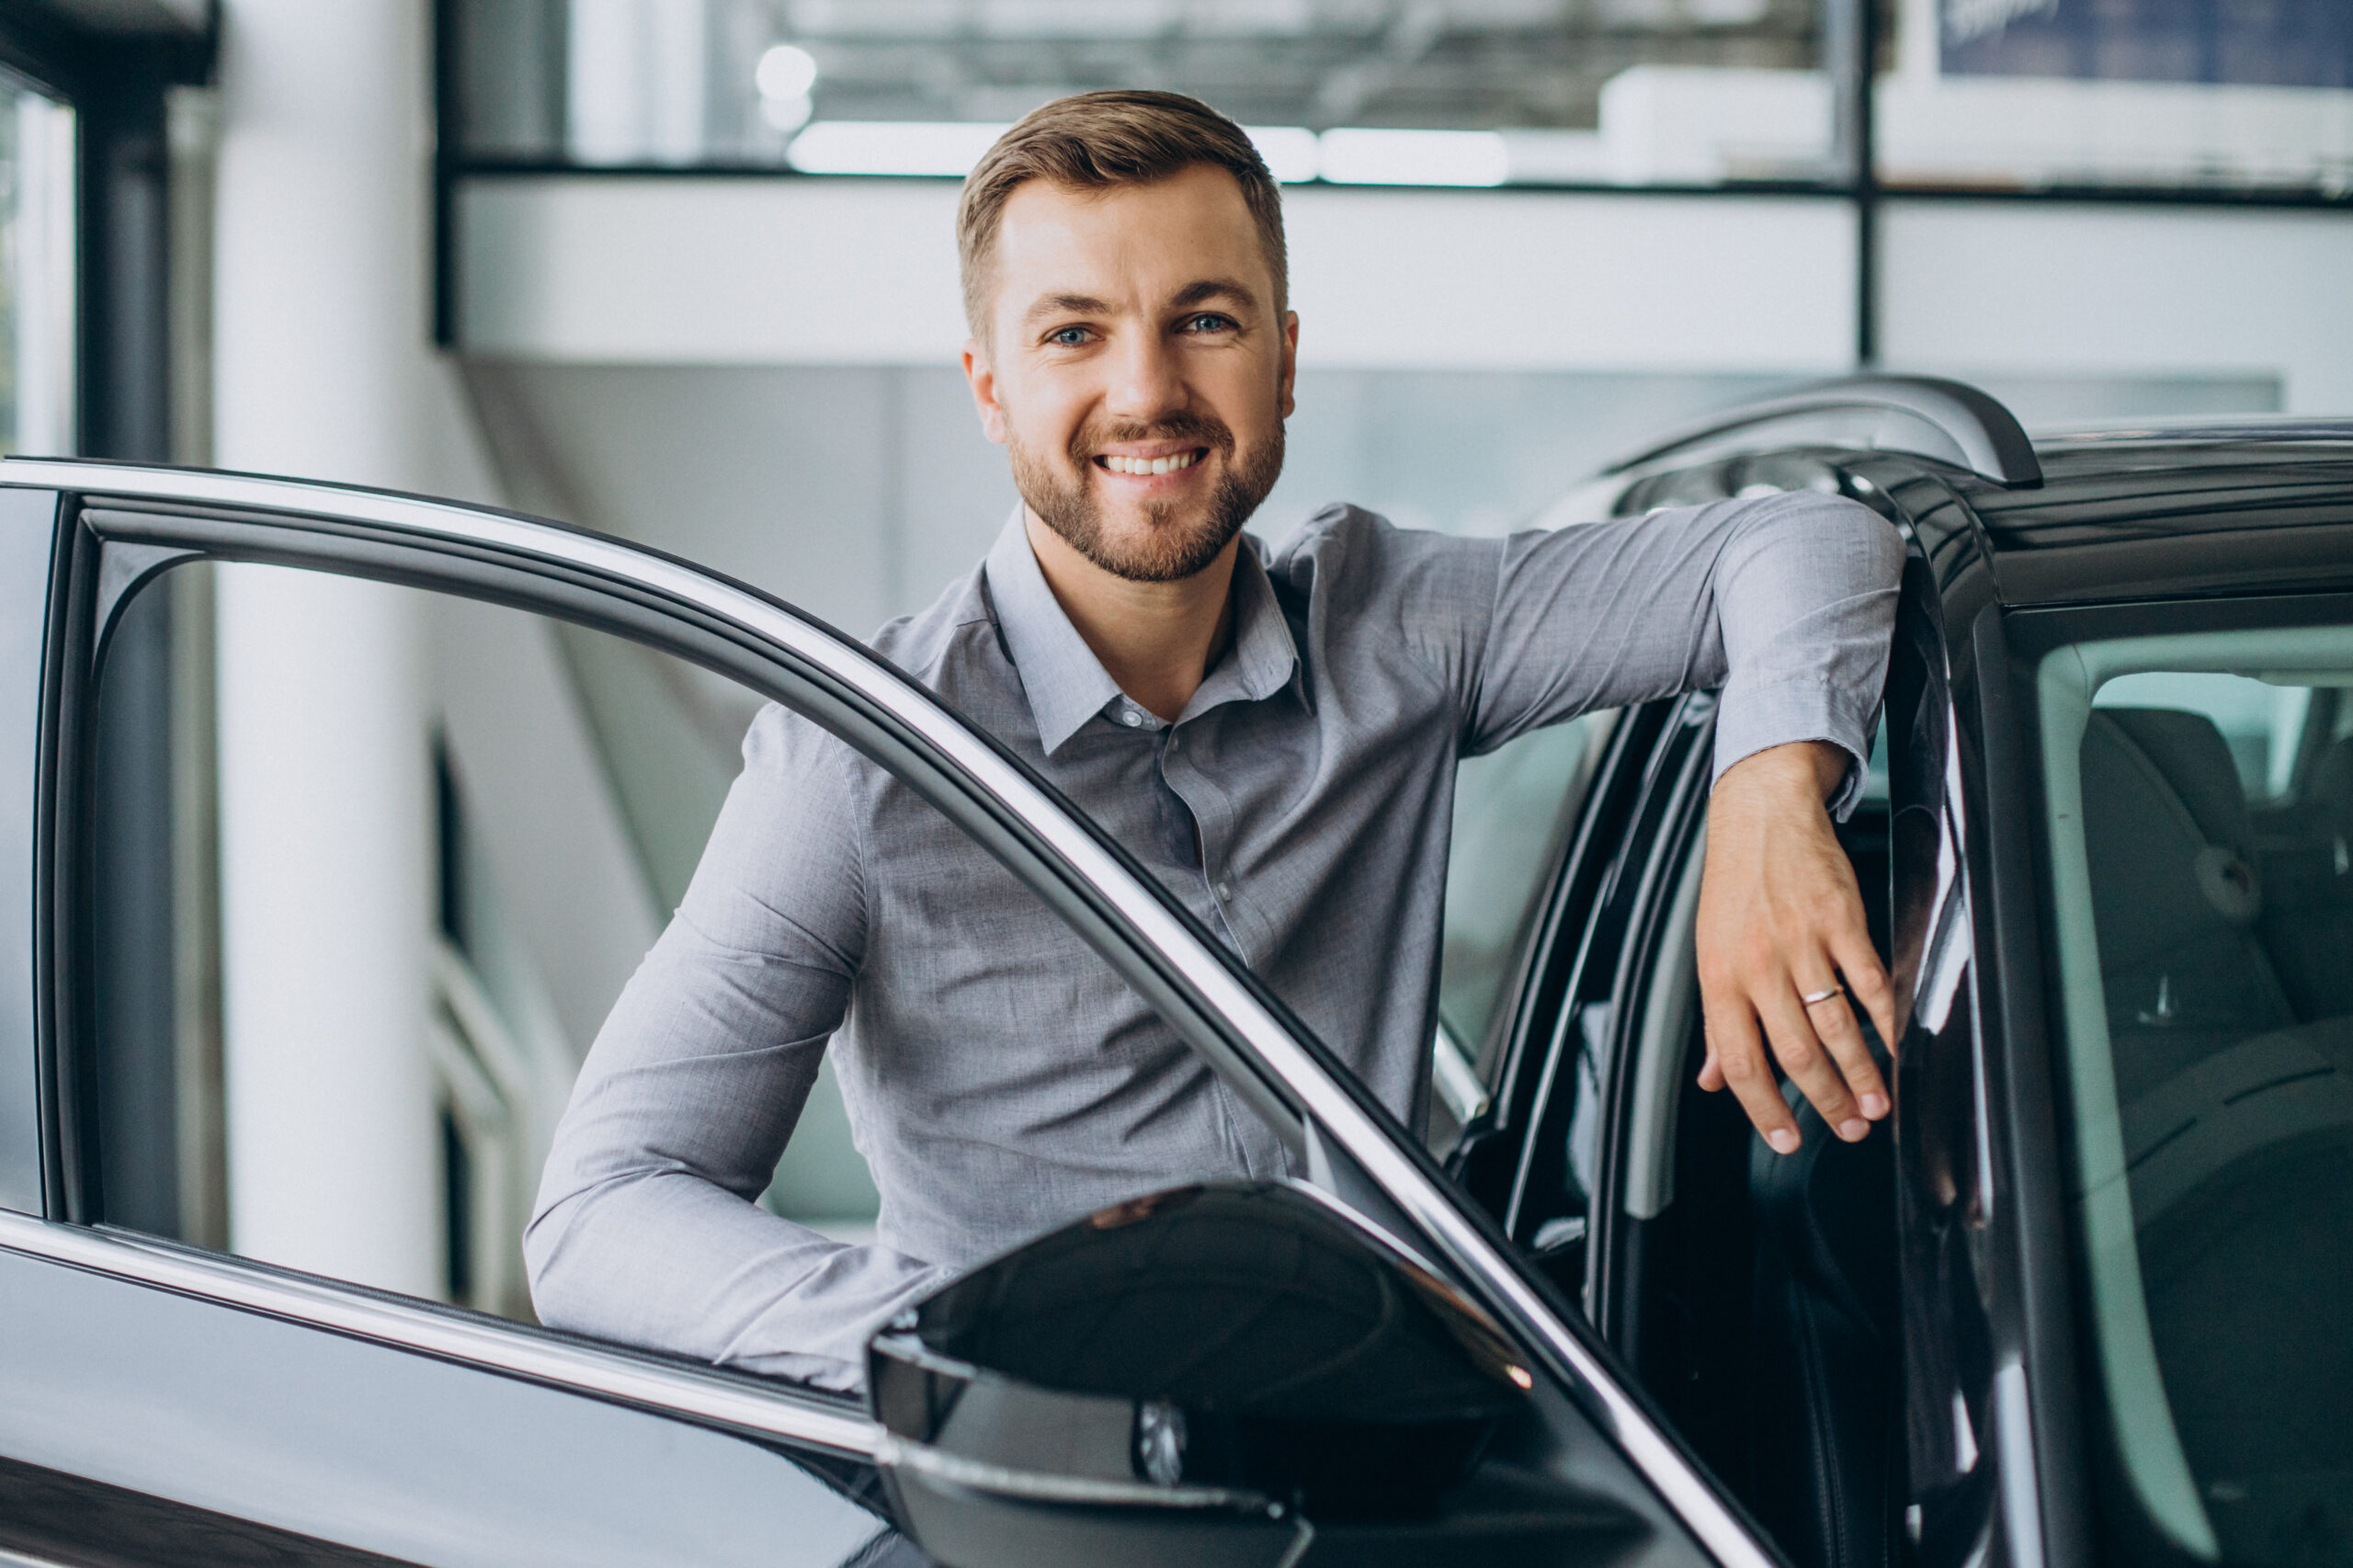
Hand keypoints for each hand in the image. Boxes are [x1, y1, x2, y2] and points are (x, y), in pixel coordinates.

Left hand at [1694, 741, 1896, 1152]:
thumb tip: (1714, 1080)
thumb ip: (1717, 1023)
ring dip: (1861, 1073)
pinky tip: (1896, 1046)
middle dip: (1825, 1101)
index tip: (1787, 1140)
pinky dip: (1887, 1021)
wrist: (1760, 816)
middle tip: (1848, 1129)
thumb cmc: (1734, 887)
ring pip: (1836, 1026)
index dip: (1765, 1109)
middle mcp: (1759, 964)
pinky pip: (1870, 982)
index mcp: (1720, 978)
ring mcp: (1802, 942)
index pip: (1741, 1062)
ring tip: (1875, 1104)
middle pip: (1795, 1053)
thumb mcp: (1711, 954)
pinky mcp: (1842, 921)